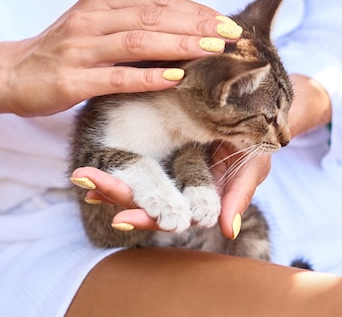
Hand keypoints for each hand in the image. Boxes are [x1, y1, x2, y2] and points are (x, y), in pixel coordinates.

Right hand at [0, 0, 240, 116]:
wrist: (11, 73)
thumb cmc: (60, 52)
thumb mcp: (93, 27)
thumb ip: (130, 24)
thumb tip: (183, 30)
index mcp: (99, 1)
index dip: (194, 9)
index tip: (225, 21)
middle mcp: (90, 19)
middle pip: (153, 16)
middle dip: (196, 24)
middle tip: (231, 35)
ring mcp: (79, 49)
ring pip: (138, 41)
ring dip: (180, 44)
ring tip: (213, 50)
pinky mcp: (71, 80)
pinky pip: (116, 77)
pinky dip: (147, 76)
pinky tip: (175, 76)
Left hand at [70, 74, 332, 238]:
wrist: (260, 110)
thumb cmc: (257, 142)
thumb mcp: (252, 165)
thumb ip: (237, 195)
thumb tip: (225, 230)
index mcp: (193, 196)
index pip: (166, 213)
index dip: (144, 216)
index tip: (119, 220)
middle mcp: (175, 183)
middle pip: (140, 196)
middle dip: (112, 192)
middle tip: (85, 185)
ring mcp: (165, 164)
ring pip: (132, 177)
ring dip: (106, 178)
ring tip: (81, 176)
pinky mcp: (158, 140)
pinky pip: (133, 152)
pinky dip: (113, 154)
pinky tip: (91, 156)